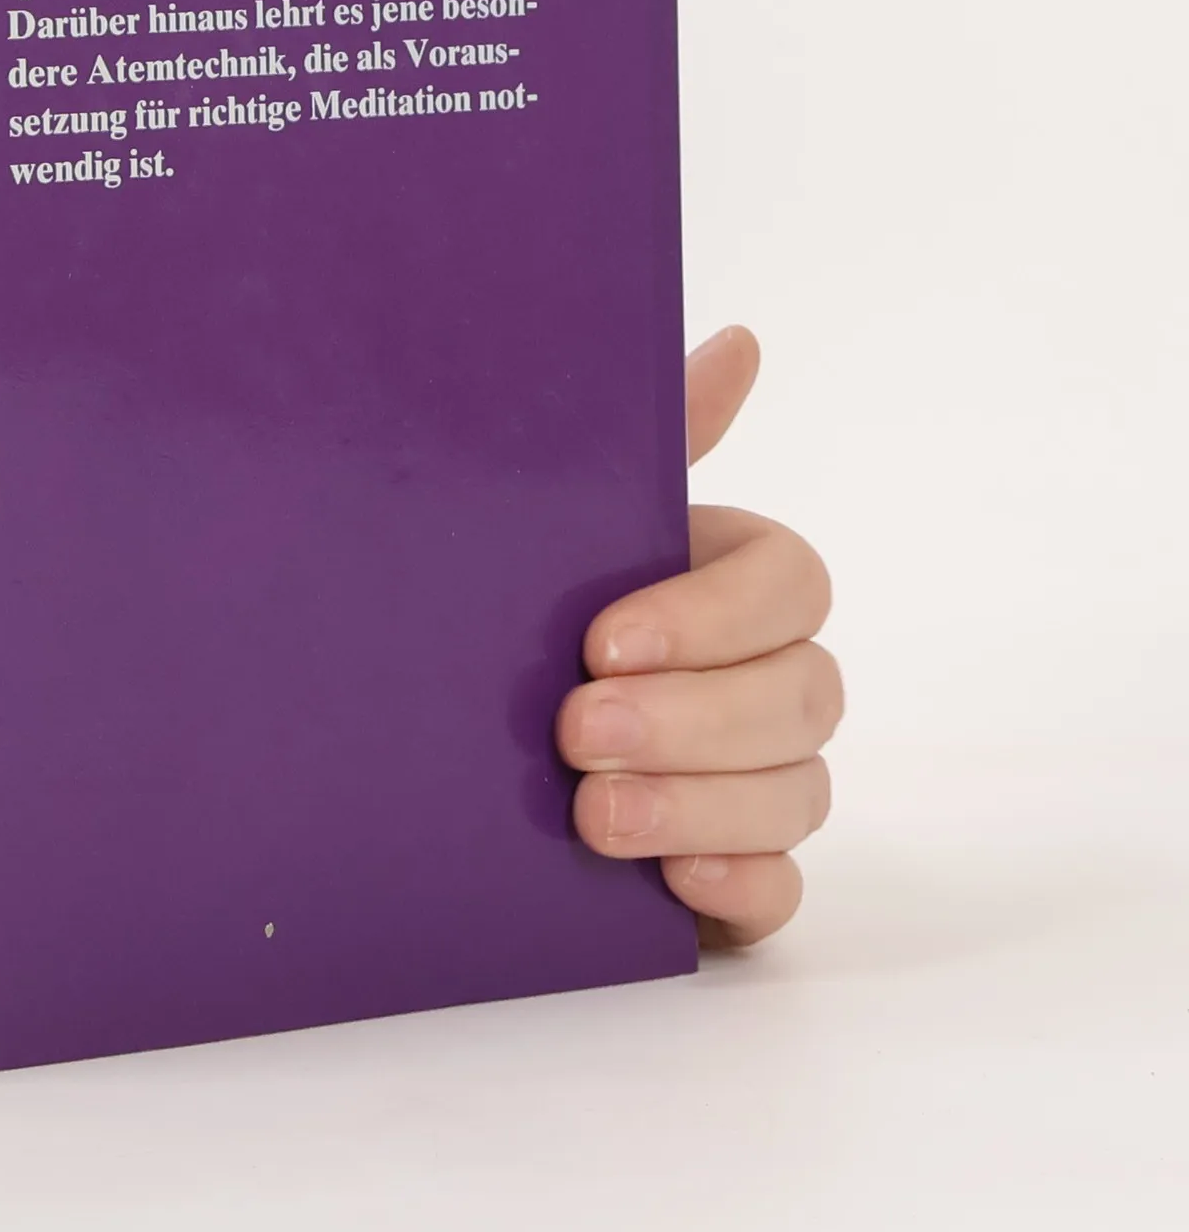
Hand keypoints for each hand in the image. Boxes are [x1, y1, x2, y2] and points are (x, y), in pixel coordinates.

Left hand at [555, 326, 839, 945]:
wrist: (425, 733)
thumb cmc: (519, 606)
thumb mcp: (568, 518)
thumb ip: (657, 438)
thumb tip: (742, 341)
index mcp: (732, 581)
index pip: (793, 582)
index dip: (713, 614)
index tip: (603, 639)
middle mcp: (764, 677)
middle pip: (806, 694)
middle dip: (693, 718)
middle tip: (574, 731)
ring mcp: (758, 779)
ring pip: (799, 792)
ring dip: (700, 803)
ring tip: (591, 813)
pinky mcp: (733, 870)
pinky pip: (783, 890)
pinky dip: (740, 883)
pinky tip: (671, 877)